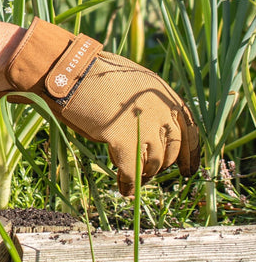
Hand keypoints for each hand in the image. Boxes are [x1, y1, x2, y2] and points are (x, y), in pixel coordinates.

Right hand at [3, 19, 198, 195]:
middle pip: (171, 149)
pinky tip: (123, 189)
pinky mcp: (123, 140)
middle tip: (151, 174)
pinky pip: (131, 171)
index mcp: (164, 95)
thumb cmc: (91, 72)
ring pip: (153, 162)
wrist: (69, 71)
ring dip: (145, 175)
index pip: (190, 129)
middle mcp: (160, 111)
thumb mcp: (131, 80)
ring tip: (135, 182)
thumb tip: (148, 123)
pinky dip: (129, 183)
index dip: (191, 154)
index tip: (188, 170)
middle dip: (163, 165)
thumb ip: (146, 102)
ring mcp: (144, 126)